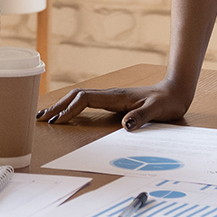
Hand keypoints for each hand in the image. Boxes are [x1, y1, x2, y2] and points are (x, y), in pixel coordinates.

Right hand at [36, 76, 191, 129]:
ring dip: (63, 105)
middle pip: (77, 96)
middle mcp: (111, 95)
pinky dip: (73, 106)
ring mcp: (111, 97)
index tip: (56, 121)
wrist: (176, 91)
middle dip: (58, 106)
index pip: (85, 100)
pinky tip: (68, 114)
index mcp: (117, 96)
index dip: (69, 110)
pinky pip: (87, 102)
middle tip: (40, 118)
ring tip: (46, 116)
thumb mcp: (158, 111)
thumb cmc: (168, 102)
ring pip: (80, 97)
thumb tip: (125, 125)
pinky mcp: (114, 101)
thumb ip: (142, 117)